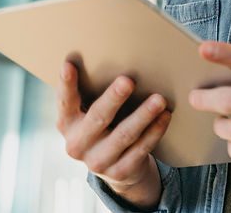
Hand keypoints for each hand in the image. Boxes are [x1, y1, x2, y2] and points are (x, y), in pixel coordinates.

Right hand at [56, 62, 170, 207]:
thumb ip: (96, 93)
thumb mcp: (94, 112)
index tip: (68, 64)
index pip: (65, 102)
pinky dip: (155, 131)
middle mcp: (77, 144)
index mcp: (67, 124)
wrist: (117, 166)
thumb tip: (120, 58)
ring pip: (124, 135)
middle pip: (98, 118)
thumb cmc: (107, 125)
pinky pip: (140, 149)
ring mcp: (97, 161)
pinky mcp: (119, 172)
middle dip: (113, 99)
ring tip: (159, 99)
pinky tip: (165, 117)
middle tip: (128, 80)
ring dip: (143, 115)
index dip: (66, 84)